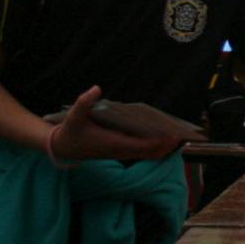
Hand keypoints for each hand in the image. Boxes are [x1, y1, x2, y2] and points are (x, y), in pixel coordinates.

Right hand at [51, 85, 179, 161]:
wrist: (62, 148)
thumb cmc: (70, 131)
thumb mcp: (73, 115)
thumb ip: (84, 102)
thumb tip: (96, 89)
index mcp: (112, 143)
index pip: (141, 146)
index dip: (158, 142)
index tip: (172, 135)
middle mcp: (119, 151)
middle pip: (150, 152)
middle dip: (166, 145)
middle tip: (183, 135)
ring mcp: (121, 153)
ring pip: (147, 155)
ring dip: (163, 148)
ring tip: (178, 137)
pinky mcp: (120, 152)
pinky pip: (142, 153)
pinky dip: (155, 148)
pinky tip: (165, 140)